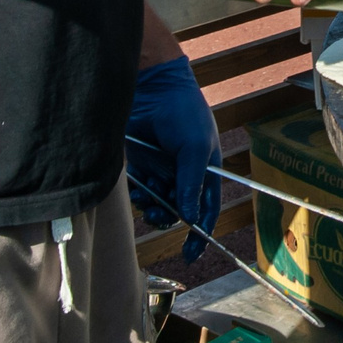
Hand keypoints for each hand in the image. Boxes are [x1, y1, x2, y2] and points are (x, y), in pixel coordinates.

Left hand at [124, 53, 222, 259]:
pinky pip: (140, 191)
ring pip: (156, 204)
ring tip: (144, 199)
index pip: (206, 210)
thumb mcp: (195, 149)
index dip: (200, 234)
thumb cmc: (183, 113)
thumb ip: (191, 184)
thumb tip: (189, 217)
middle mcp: (183, 175)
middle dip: (167, 218)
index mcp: (205, 172)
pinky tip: (136, 188)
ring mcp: (162, 171)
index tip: (190, 254)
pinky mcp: (141, 166)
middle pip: (178, 212)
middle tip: (156, 213)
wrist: (152, 88)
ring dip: (150, 208)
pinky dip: (138, 195)